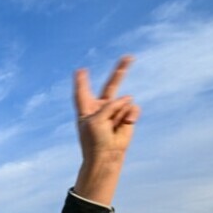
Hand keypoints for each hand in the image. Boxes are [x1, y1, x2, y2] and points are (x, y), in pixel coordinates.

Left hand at [72, 56, 141, 204]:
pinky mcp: (128, 117)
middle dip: (120, 71)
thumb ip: (110, 105)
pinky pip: (132, 109)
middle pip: (111, 86)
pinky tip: (125, 125)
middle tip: (129, 56)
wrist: (107, 155)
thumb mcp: (95, 120)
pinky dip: (129, 116)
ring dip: (119, 114)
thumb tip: (129, 98)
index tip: (80, 70)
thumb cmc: (94, 140)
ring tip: (112, 127)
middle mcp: (102, 108)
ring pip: (123, 101)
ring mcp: (116, 112)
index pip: (83, 92)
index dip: (82, 81)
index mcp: (86, 109)